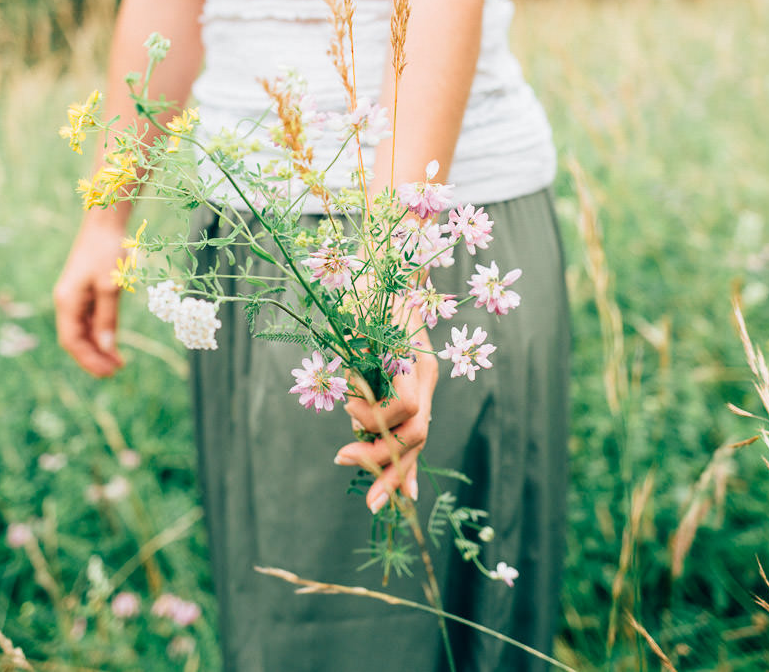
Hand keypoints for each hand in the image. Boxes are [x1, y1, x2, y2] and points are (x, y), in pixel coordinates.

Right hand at [53, 214, 128, 376]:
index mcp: (67, 302)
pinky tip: (113, 342)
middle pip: (76, 339)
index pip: (72, 340)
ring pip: (83, 331)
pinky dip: (100, 333)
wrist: (105, 223)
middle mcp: (67, 302)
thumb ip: (108, 318)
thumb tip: (107, 347)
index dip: (88, 359)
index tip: (107, 372)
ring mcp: (75, 297)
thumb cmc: (107, 251)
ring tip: (118, 362)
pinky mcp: (84, 291)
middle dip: (94, 357)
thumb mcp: (110, 286)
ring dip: (98, 347)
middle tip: (115, 371)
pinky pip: (89, 319)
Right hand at [335, 316, 437, 513]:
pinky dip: (371, 401)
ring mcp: (421, 365)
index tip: (376, 503)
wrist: (376, 264)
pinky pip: (398, 397)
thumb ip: (367, 403)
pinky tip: (354, 390)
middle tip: (343, 458)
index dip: (399, 477)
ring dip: (367, 420)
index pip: (415, 442)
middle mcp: (425, 377)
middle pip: (414, 439)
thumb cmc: (364, 311)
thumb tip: (355, 447)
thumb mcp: (364, 365)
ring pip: (404, 421)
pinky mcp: (411, 353)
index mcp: (418, 384)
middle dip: (380, 460)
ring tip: (348, 397)